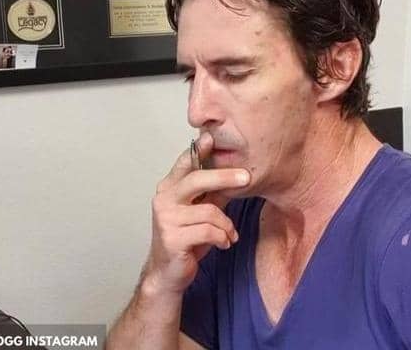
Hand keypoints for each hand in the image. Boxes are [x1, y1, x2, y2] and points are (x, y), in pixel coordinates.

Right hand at [140, 133, 250, 295]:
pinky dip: (222, 238)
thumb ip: (212, 192)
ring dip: (226, 225)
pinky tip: (223, 243)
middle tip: (247, 177)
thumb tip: (235, 172)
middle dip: (225, 177)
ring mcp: (166, 218)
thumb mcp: (201, 211)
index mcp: (169, 188)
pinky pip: (209, 231)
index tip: (211, 138)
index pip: (185, 164)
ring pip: (209, 211)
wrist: (169, 273)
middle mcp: (164, 199)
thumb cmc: (186, 238)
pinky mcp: (172, 238)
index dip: (198, 150)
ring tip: (229, 234)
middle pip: (197, 179)